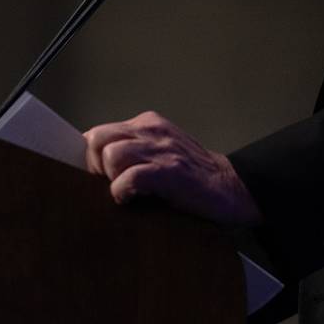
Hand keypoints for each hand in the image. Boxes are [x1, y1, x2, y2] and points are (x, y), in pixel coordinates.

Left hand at [83, 110, 261, 226]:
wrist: (232, 187)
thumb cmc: (192, 176)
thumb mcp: (160, 152)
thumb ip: (133, 151)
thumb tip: (93, 165)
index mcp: (147, 124)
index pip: (100, 131)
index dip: (90, 155)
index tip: (93, 173)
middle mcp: (151, 131)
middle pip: (98, 138)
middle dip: (94, 164)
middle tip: (106, 182)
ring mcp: (161, 149)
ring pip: (111, 155)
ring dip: (110, 178)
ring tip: (123, 191)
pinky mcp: (169, 171)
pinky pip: (130, 177)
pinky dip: (123, 192)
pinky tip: (132, 199)